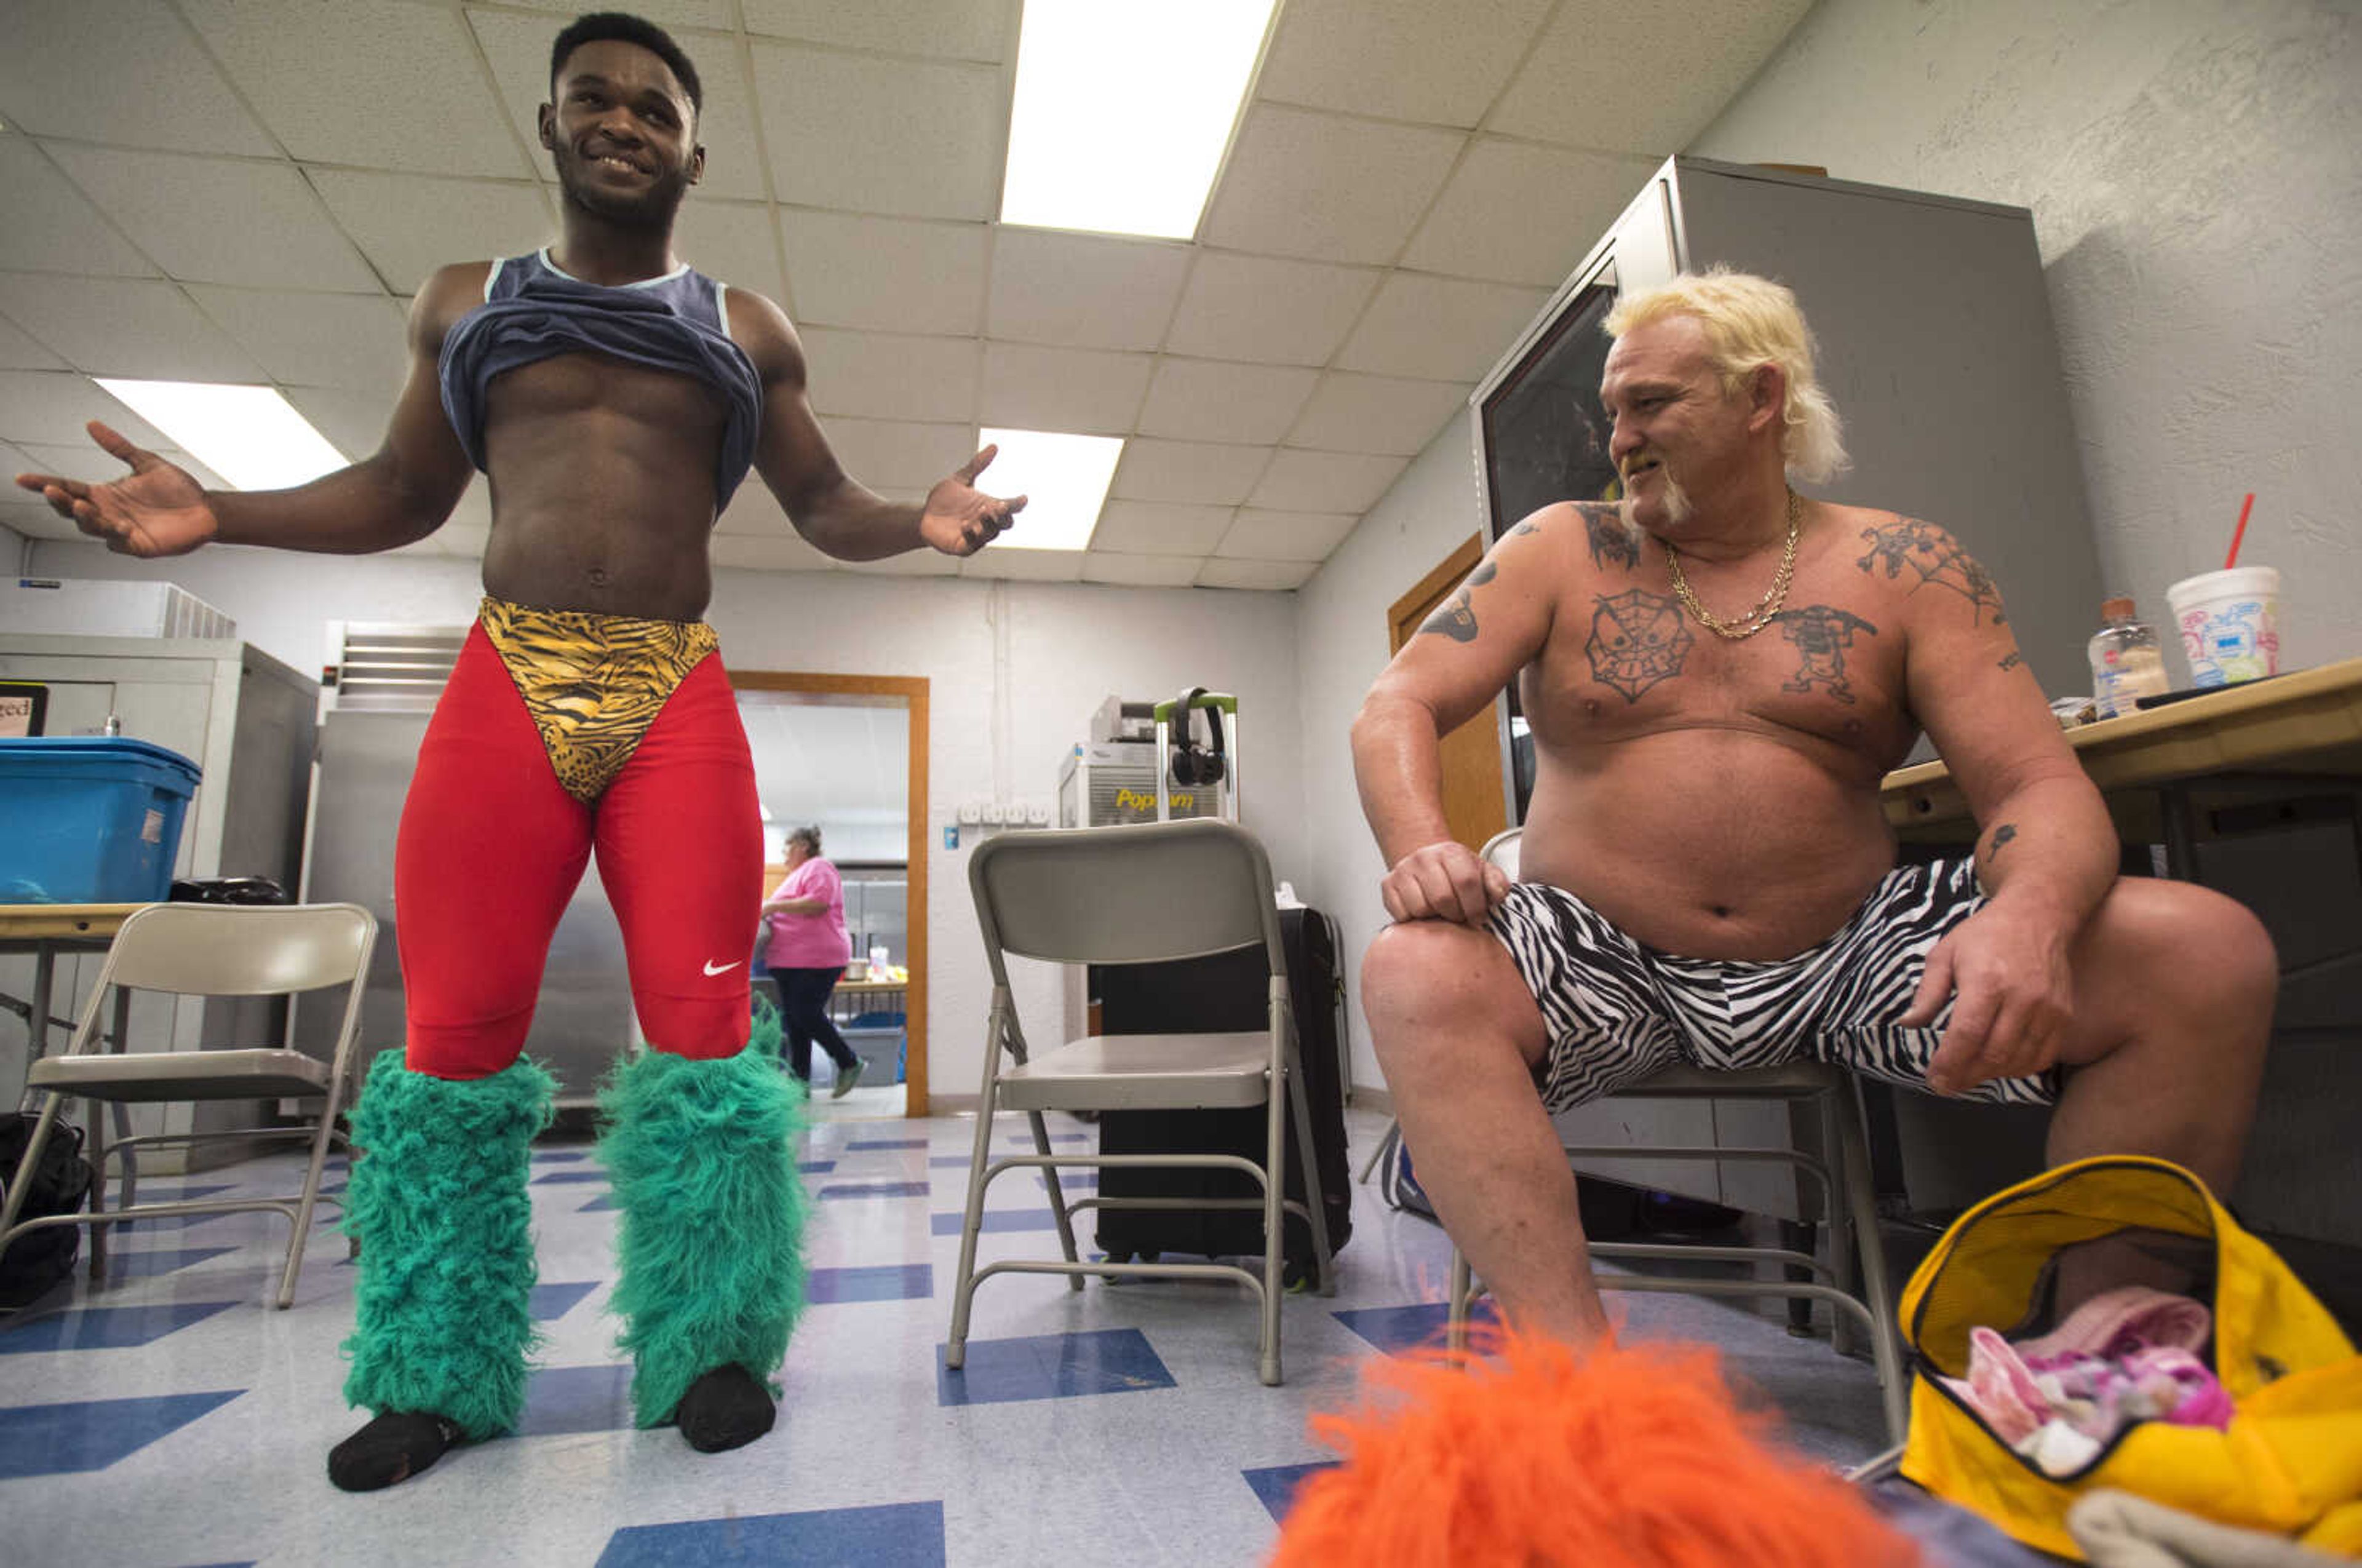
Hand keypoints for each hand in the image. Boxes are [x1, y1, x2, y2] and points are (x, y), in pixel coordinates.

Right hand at [14, 421, 218, 556]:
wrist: (207, 509)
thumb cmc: (179, 490)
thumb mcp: (146, 462)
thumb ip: (118, 446)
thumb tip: (92, 424)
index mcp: (104, 493)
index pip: (68, 487)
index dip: (44, 484)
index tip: (24, 478)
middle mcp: (107, 512)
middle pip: (72, 509)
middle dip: (59, 500)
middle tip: (53, 489)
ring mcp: (120, 530)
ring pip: (91, 526)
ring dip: (84, 516)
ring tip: (79, 504)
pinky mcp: (137, 545)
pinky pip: (119, 542)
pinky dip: (115, 533)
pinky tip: (119, 524)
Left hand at [919, 444, 1026, 555]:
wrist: (923, 517)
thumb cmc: (944, 500)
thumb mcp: (961, 479)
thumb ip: (977, 465)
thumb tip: (994, 446)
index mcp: (990, 507)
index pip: (1010, 507)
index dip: (1018, 504)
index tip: (1023, 498)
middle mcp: (987, 523)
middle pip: (1006, 522)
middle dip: (1004, 514)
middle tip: (999, 504)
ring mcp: (977, 536)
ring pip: (991, 533)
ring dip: (988, 522)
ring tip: (982, 511)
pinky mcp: (963, 547)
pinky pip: (972, 544)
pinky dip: (971, 535)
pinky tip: (965, 525)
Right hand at [1380, 839, 1510, 925]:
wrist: (1428, 864)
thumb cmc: (1457, 874)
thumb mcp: (1483, 874)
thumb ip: (1497, 884)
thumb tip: (1498, 895)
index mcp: (1451, 852)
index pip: (1466, 882)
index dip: (1475, 907)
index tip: (1477, 917)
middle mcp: (1424, 857)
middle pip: (1443, 899)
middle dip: (1456, 915)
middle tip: (1458, 916)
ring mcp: (1403, 870)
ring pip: (1421, 908)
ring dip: (1434, 917)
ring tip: (1440, 912)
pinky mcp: (1388, 885)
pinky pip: (1401, 913)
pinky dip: (1414, 919)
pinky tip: (1423, 911)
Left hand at [1903, 902, 2076, 1094]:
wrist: (2038, 916)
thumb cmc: (1985, 935)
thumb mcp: (1945, 955)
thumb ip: (1927, 993)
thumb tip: (1908, 1024)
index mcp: (1987, 981)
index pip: (1967, 1035)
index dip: (1949, 1064)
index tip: (1935, 1079)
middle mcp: (2022, 998)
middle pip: (1993, 1055)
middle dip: (1965, 1076)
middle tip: (1947, 1084)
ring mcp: (2048, 1009)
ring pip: (2018, 1061)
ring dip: (1990, 1075)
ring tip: (1968, 1075)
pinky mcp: (2064, 1015)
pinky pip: (2043, 1057)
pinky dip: (2019, 1068)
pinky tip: (1999, 1065)